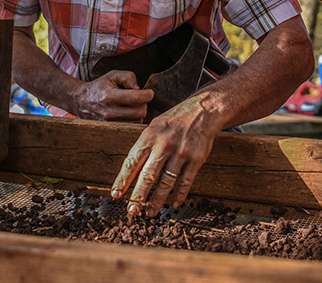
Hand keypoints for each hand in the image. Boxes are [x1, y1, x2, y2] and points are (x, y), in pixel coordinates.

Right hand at [72, 70, 153, 120]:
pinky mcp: (110, 130)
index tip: (149, 92)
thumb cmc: (100, 86)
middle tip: (139, 99)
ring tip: (131, 105)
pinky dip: (133, 120)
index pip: (136, 98)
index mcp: (110, 96)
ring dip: (138, 113)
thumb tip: (140, 90)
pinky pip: (130, 127)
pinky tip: (128, 113)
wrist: (81, 101)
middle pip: (140, 112)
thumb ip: (129, 78)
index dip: (148, 94)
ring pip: (137, 121)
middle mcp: (109, 112)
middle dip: (144, 104)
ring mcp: (109, 124)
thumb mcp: (113, 75)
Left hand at [110, 91, 221, 216]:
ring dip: (157, 200)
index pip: (132, 162)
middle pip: (148, 175)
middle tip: (132, 211)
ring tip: (150, 212)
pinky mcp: (196, 158)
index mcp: (150, 136)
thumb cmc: (177, 119)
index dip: (123, 180)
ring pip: (166, 182)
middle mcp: (164, 145)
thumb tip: (131, 170)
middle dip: (138, 196)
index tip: (116, 195)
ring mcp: (181, 152)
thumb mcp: (156, 125)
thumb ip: (145, 145)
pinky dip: (180, 194)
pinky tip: (174, 203)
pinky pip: (185, 181)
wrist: (205, 109)